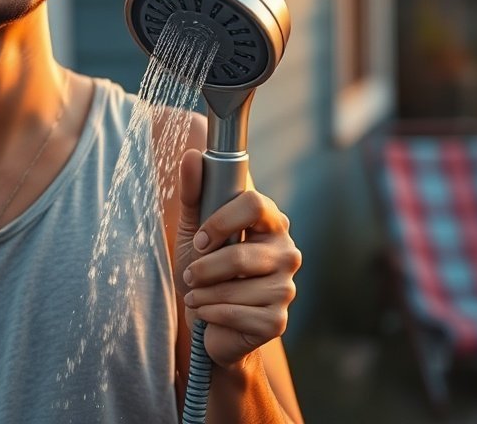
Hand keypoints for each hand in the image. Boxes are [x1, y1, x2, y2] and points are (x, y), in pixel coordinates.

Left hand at [173, 148, 301, 368]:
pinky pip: (238, 314)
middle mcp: (287, 252)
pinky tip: (207, 312)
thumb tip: (191, 156)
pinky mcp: (278, 320)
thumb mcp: (193, 229)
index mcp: (270, 222)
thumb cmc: (203, 268)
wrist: (206, 319)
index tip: (200, 240)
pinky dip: (212, 313)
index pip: (255, 204)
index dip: (220, 222)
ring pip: (237, 288)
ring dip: (204, 293)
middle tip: (190, 274)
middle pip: (241, 255)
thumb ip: (193, 193)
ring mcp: (286, 288)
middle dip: (204, 268)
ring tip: (196, 295)